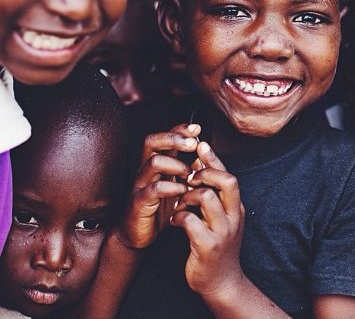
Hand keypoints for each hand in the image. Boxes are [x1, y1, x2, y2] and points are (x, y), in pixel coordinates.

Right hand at [117, 123, 200, 248]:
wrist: (138, 235)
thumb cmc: (159, 209)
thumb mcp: (177, 186)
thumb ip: (188, 170)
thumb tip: (205, 155)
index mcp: (156, 164)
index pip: (164, 137)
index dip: (179, 130)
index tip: (197, 129)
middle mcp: (145, 170)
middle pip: (152, 142)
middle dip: (174, 138)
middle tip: (193, 143)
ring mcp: (140, 185)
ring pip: (153, 162)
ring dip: (176, 165)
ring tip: (190, 174)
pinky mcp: (138, 202)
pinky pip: (152, 189)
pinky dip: (171, 187)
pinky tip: (183, 191)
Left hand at [171, 140, 245, 300]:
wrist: (221, 281)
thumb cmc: (217, 245)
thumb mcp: (222, 218)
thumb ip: (214, 195)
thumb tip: (201, 166)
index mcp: (236, 207)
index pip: (229, 175)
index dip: (214, 158)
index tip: (200, 144)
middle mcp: (234, 216)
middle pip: (227, 181)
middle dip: (205, 173)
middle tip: (189, 178)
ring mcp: (222, 231)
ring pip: (207, 197)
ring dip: (188, 195)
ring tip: (180, 203)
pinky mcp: (207, 246)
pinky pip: (190, 221)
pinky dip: (178, 217)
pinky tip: (174, 221)